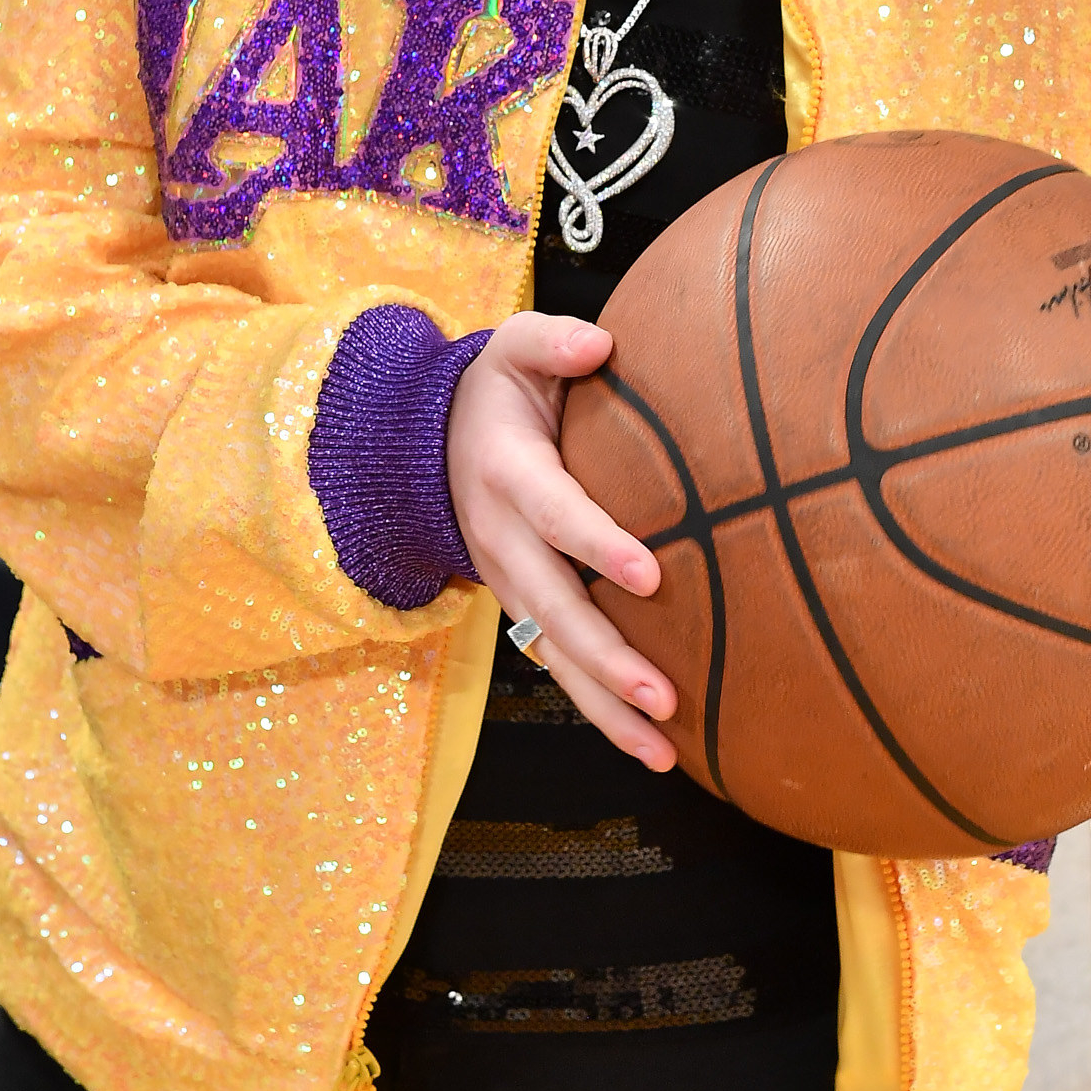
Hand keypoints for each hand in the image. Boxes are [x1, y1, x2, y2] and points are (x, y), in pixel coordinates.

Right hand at [447, 312, 677, 767]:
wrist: (427, 443)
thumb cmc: (497, 390)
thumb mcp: (513, 347)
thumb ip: (551, 340)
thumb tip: (599, 342)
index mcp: (508, 474)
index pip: (556, 513)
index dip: (598, 544)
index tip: (650, 574)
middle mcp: (503, 541)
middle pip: (555, 611)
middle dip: (608, 659)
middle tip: (663, 695)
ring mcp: (509, 583)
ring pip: (555, 656)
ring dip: (606, 708)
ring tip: (663, 750)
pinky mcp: (523, 609)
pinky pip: (559, 666)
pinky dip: (600, 710)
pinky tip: (653, 746)